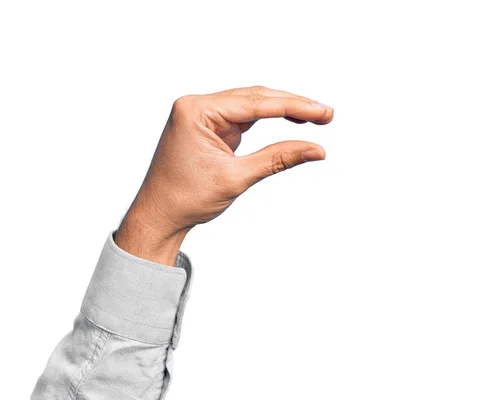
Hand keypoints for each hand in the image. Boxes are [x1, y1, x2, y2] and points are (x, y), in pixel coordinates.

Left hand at [115, 86, 333, 264]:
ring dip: (283, 110)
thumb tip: (316, 149)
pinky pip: (244, 118)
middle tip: (326, 114)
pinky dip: (268, 121)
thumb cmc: (185, 199)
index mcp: (196, 111)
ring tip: (315, 116)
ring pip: (252, 105)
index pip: (254, 103)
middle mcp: (198, 106)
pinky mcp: (210, 127)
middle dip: (292, 105)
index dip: (293, 106)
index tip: (323, 112)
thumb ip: (277, 159)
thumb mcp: (236, 178)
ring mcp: (204, 116)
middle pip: (255, 98)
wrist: (158, 217)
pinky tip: (291, 120)